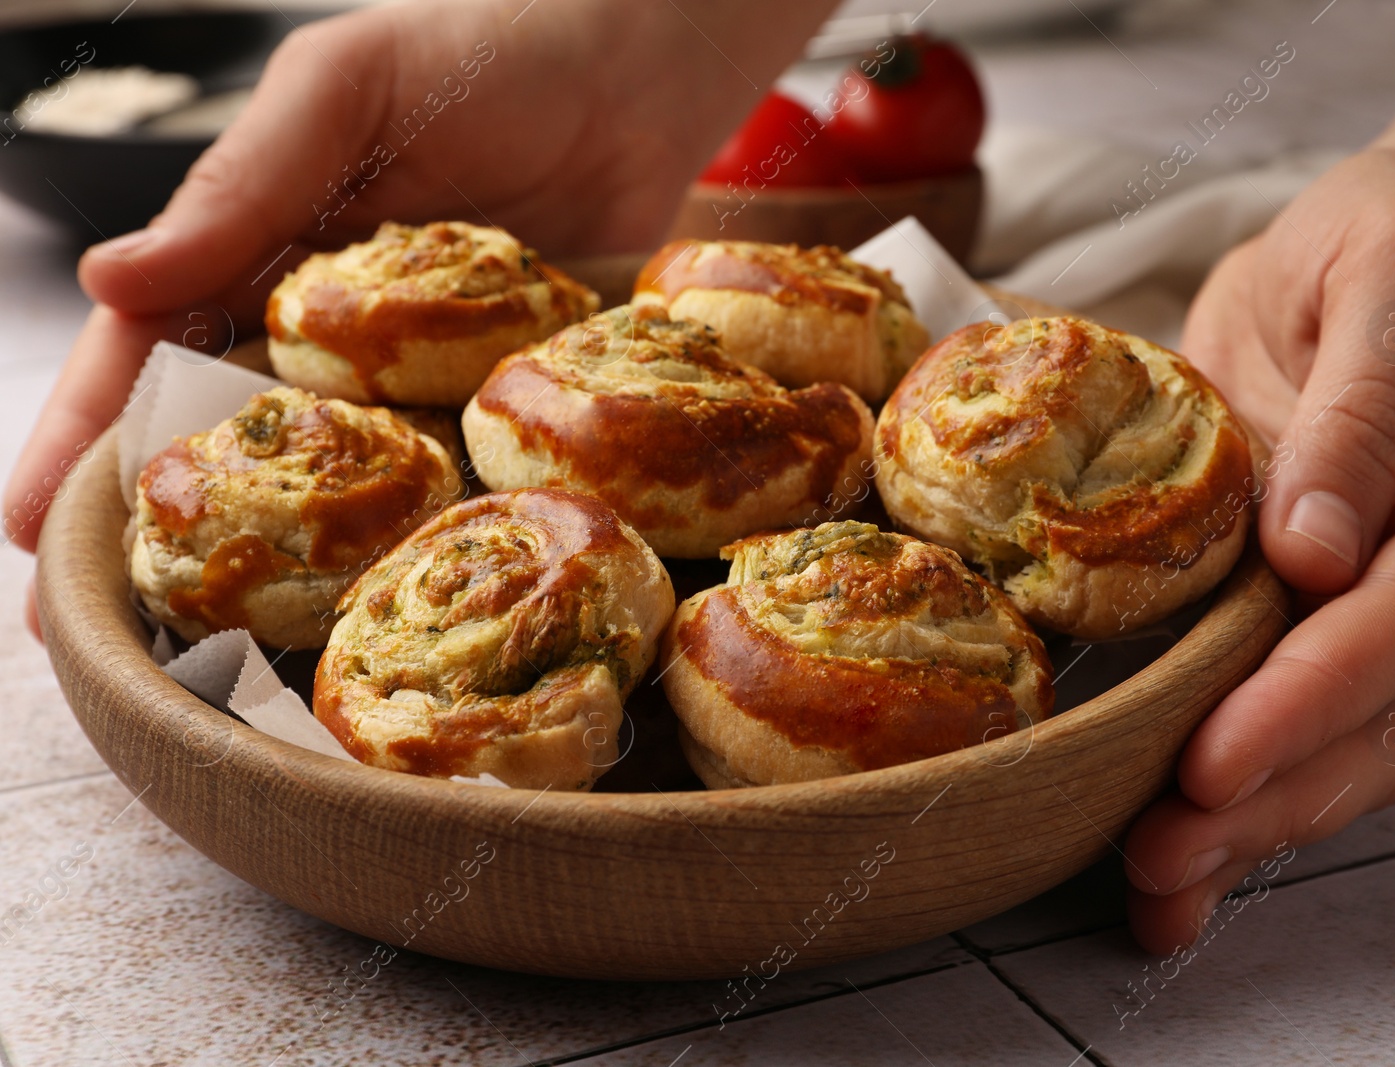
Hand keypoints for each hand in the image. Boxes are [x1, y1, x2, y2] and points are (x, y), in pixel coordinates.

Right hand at [3, 0, 828, 573]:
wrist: (638, 71)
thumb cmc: (483, 51)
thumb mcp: (345, 91)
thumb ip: (243, 184)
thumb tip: (113, 281)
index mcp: (255, 246)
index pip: (146, 352)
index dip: (82, 439)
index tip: (30, 533)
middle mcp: (317, 322)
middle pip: (217, 435)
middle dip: (155, 527)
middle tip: (91, 628)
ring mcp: (406, 369)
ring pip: (319, 474)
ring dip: (272, 553)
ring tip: (218, 646)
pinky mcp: (491, 395)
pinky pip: (435, 472)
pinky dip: (398, 532)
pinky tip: (374, 598)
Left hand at [1121, 148, 1394, 951]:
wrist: (1386, 247)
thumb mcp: (1387, 282)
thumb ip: (1363, 411)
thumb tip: (1316, 552)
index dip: (1315, 697)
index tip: (1218, 758)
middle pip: (1384, 716)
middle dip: (1272, 793)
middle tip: (1161, 854)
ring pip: (1353, 748)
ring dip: (1257, 823)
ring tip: (1156, 884)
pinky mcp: (1334, 617)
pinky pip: (1305, 721)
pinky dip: (1244, 789)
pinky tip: (1180, 853)